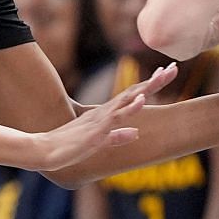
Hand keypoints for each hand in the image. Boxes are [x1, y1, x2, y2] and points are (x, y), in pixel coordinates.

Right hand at [33, 63, 173, 172]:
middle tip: (174, 68)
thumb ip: (117, 137)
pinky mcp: (97, 130)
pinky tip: (143, 99)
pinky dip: (131, 107)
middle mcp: (106, 112)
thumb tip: (136, 133)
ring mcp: (102, 119)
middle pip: (134, 92)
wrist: (44, 150)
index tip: (165, 73)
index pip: (132, 95)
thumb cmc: (68, 147)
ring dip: (148, 87)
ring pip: (129, 99)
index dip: (149, 85)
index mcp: (106, 114)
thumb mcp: (98, 143)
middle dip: (155, 80)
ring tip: (165, 75)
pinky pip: (116, 117)